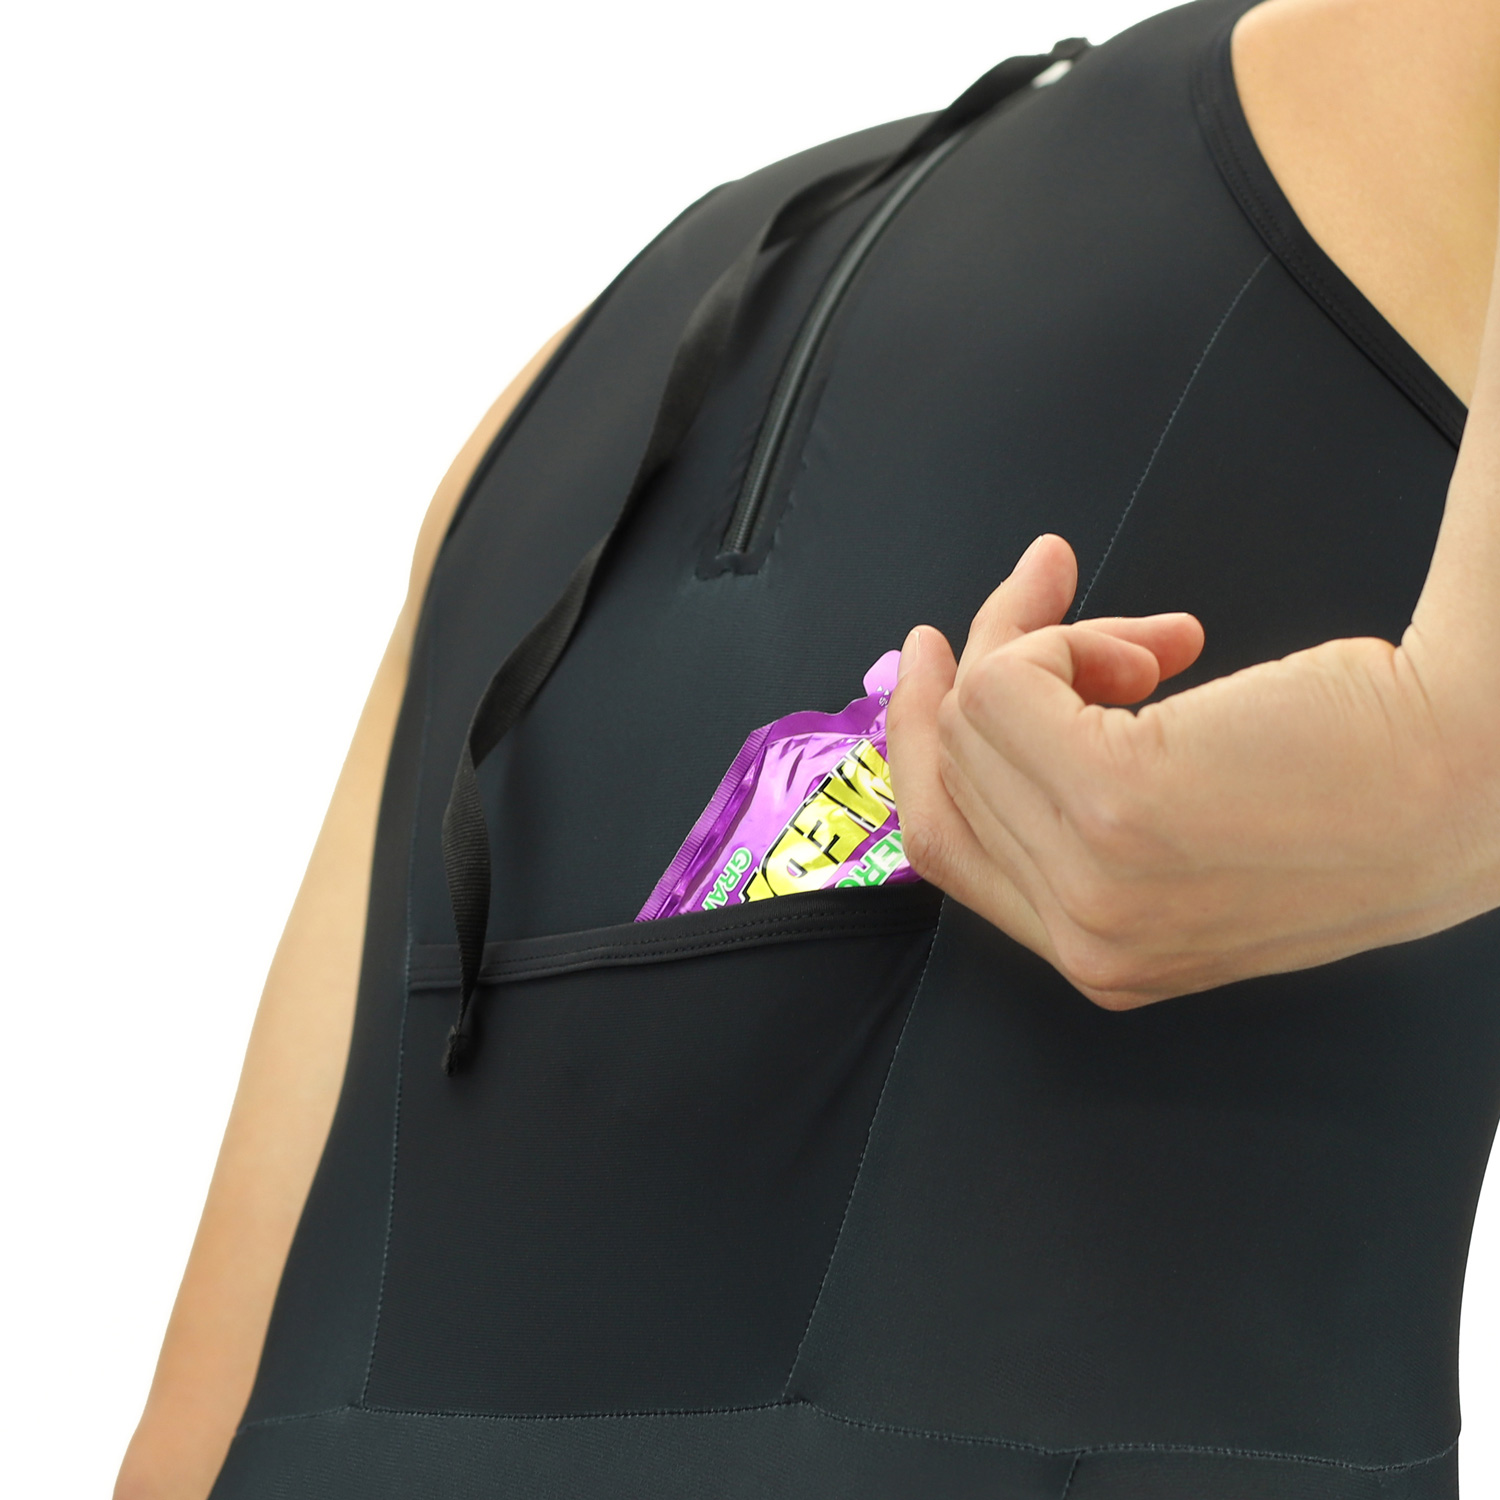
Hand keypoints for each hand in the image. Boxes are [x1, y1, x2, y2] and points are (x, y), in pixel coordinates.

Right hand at [886, 534, 1498, 1007]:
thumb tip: (988, 696)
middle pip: (945, 777)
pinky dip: (1070, 632)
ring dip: (1049, 644)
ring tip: (1156, 643)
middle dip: (982, 669)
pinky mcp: (1116, 800)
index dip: (926, 744)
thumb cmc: (1371, 784)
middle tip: (1040, 590)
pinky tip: (1168, 643)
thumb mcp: (1197, 826)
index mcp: (1105, 956)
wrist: (1482, 767)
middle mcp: (1085, 936)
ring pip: (975, 715)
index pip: (947, 847)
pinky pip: (1012, 679)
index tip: (939, 657)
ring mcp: (1094, 878)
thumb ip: (1080, 802)